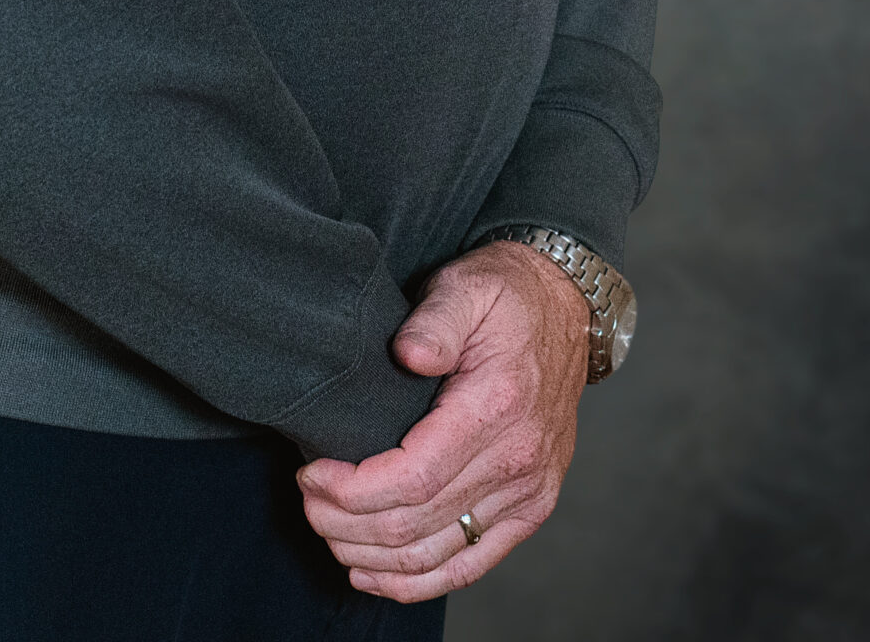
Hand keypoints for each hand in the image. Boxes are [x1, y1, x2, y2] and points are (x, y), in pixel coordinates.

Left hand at [296, 240, 588, 602]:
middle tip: (307, 500)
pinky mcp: (530, 509)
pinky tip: (374, 572)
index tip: (312, 473)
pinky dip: (418, 582)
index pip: (413, 478)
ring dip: (373, 557)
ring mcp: (528, 492)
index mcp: (497, 408)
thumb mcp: (466, 288)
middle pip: (416, 524)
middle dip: (347, 523)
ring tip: (328, 530)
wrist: (563, 310)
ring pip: (437, 556)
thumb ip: (436, 320)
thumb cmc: (505, 297)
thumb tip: (409, 353)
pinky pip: (471, 565)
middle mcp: (518, 461)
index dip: (353, 490)